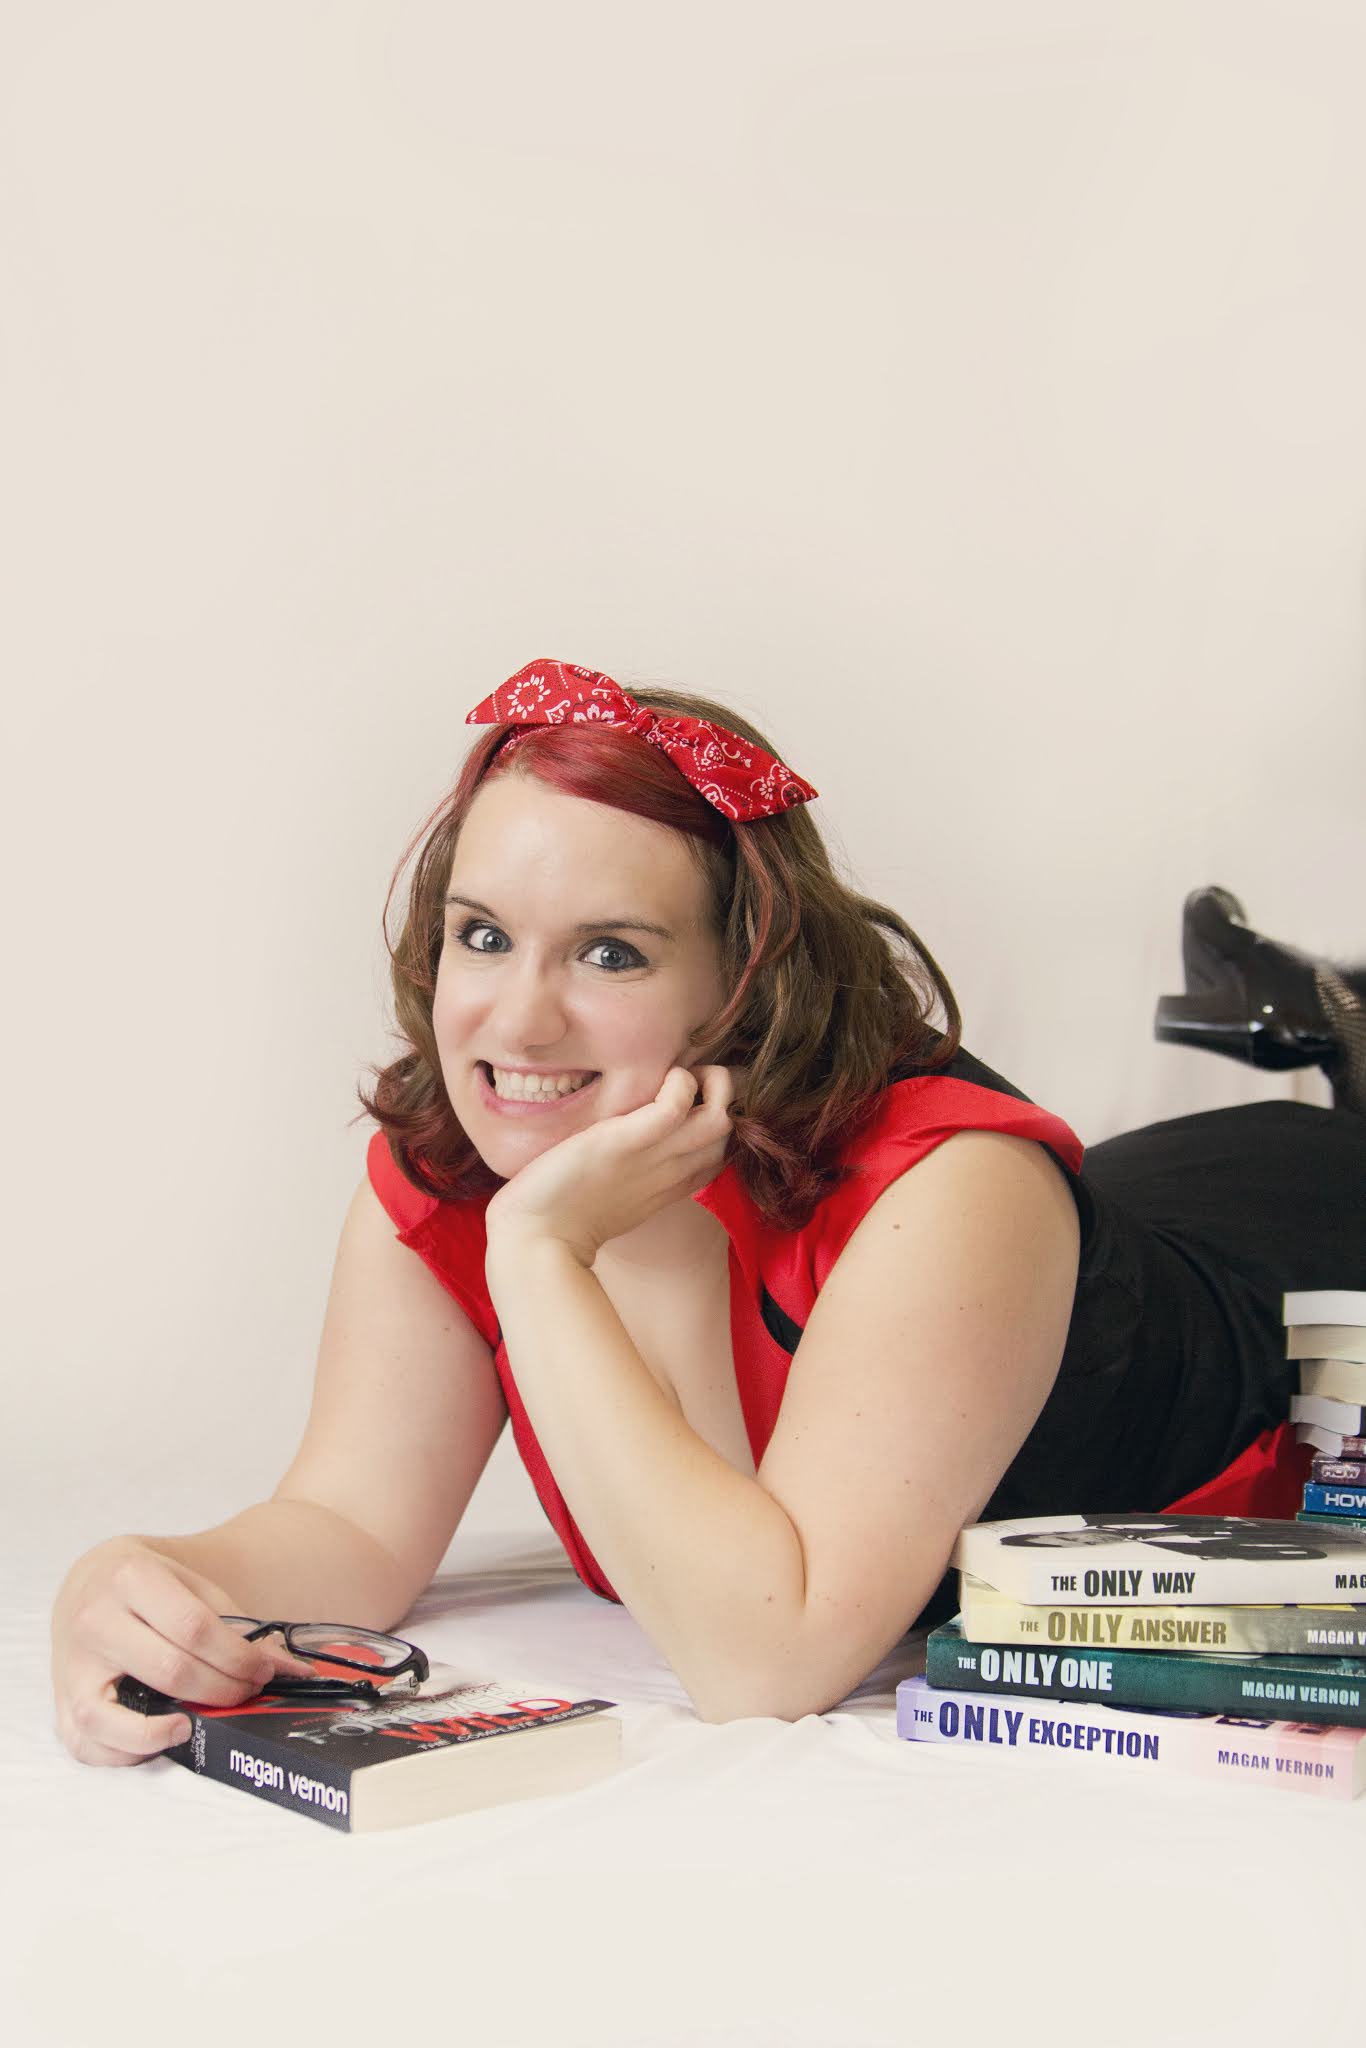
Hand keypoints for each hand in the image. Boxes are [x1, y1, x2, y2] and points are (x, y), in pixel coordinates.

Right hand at [50, 1537, 313, 1767]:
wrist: (90, 1584)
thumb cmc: (150, 1586)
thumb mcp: (191, 1585)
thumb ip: (235, 1625)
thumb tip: (289, 1668)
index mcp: (131, 1578)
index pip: (195, 1627)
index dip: (238, 1657)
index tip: (265, 1670)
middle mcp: (94, 1621)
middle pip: (170, 1670)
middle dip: (221, 1689)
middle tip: (246, 1692)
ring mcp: (71, 1666)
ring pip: (114, 1717)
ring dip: (167, 1730)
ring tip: (198, 1722)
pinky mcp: (61, 1703)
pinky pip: (89, 1744)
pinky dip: (128, 1751)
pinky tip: (161, 1735)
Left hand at [483, 1063, 736, 1267]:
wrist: (535, 1238)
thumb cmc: (562, 1214)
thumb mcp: (611, 1193)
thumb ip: (633, 1172)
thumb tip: (628, 1147)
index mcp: (669, 1185)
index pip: (721, 1152)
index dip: (718, 1119)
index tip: (692, 1098)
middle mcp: (670, 1171)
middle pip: (729, 1135)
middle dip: (724, 1096)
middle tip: (690, 1077)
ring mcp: (652, 1158)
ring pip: (720, 1120)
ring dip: (712, 1085)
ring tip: (683, 1073)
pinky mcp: (625, 1142)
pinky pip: (674, 1106)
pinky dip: (679, 1084)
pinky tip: (662, 1077)